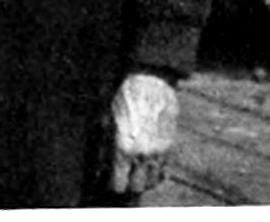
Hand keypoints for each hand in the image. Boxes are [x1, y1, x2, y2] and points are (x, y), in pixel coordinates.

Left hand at [106, 73, 178, 194]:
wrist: (151, 83)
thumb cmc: (126, 97)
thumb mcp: (109, 119)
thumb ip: (105, 145)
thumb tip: (100, 166)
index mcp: (124, 148)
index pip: (120, 183)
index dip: (114, 183)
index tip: (112, 181)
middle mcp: (143, 154)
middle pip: (138, 187)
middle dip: (129, 183)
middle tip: (124, 177)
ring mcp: (158, 151)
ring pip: (152, 180)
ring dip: (144, 178)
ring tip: (136, 171)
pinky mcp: (169, 145)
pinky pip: (163, 168)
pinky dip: (155, 169)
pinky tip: (148, 162)